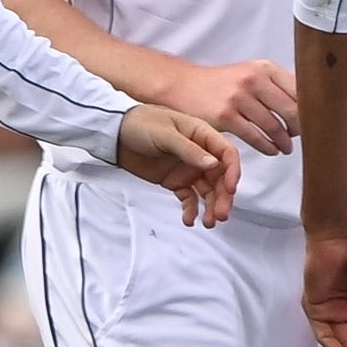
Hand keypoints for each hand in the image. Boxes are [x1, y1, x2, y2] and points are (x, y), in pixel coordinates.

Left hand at [113, 104, 239, 225]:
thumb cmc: (140, 124)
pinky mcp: (176, 181)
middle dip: (223, 196)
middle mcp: (200, 153)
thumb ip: (189, 150)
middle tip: (220, 215)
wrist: (115, 135)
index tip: (230, 190)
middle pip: (220, 177)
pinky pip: (189, 198)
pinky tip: (189, 220)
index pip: (227, 154)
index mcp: (202, 135)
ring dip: (211, 206)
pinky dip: (191, 209)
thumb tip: (214, 164)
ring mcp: (188, 168)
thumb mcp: (165, 134)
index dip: (232, 172)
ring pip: (208, 190)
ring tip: (208, 222)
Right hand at [152, 56, 297, 155]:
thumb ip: (275, 85)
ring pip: (274, 126)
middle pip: (291, 110)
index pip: (300, 90)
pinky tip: (271, 150)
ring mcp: (239, 97)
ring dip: (284, 141)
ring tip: (286, 148)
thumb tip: (308, 105)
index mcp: (265, 68)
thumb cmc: (222, 83)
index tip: (316, 121)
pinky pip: (255, 137)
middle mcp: (253, 79)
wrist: (184, 86)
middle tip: (302, 138)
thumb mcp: (250, 73)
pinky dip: (267, 147)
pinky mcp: (226, 116)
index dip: (311, 109)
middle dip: (300, 128)